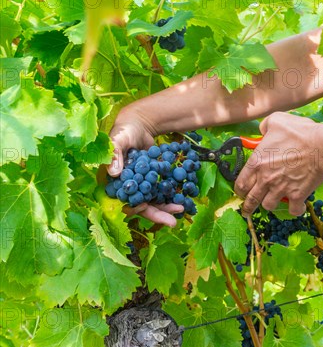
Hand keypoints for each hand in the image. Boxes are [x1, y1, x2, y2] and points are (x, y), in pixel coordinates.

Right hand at [108, 106, 183, 226]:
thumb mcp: (118, 140)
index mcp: (117, 183)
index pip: (125, 201)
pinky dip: (173, 196)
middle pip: (143, 206)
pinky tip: (184, 199)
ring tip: (181, 209)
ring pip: (155, 201)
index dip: (135, 207)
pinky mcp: (155, 181)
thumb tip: (114, 173)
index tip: (146, 207)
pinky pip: (164, 191)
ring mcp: (144, 186)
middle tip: (172, 222)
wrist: (140, 125)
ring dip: (167, 207)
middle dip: (157, 214)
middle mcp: (131, 188)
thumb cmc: (124, 132)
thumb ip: (115, 155)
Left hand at [234, 112, 322, 216]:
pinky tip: (297, 206)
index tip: (241, 192)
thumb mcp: (276, 121)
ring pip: (269, 206)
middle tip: (248, 209)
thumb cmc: (299, 133)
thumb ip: (264, 126)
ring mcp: (281, 189)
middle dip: (248, 206)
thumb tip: (262, 131)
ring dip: (270, 204)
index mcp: (257, 162)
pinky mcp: (297, 195)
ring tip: (274, 202)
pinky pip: (292, 210)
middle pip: (251, 199)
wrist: (321, 146)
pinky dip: (295, 209)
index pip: (240, 183)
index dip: (239, 189)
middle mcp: (266, 179)